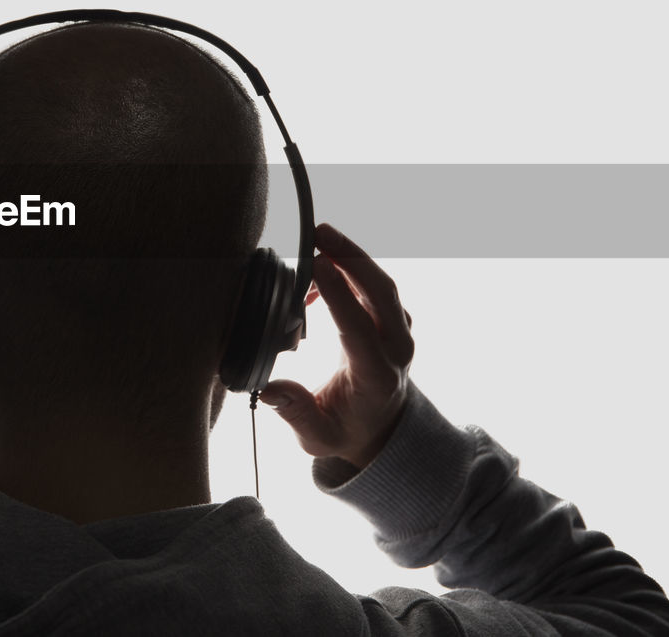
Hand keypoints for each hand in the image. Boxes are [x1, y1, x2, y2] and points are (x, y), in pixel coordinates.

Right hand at [260, 224, 412, 468]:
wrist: (380, 428)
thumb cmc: (345, 430)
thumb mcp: (317, 436)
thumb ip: (295, 413)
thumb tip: (268, 390)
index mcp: (376, 376)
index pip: (359, 328)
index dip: (339, 295)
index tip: (316, 265)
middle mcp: (396, 349)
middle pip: (382, 293)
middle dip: (352, 258)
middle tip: (319, 233)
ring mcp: (400, 332)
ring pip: (382, 284)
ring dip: (353, 256)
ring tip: (318, 236)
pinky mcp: (394, 320)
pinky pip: (377, 286)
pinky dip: (352, 268)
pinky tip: (321, 266)